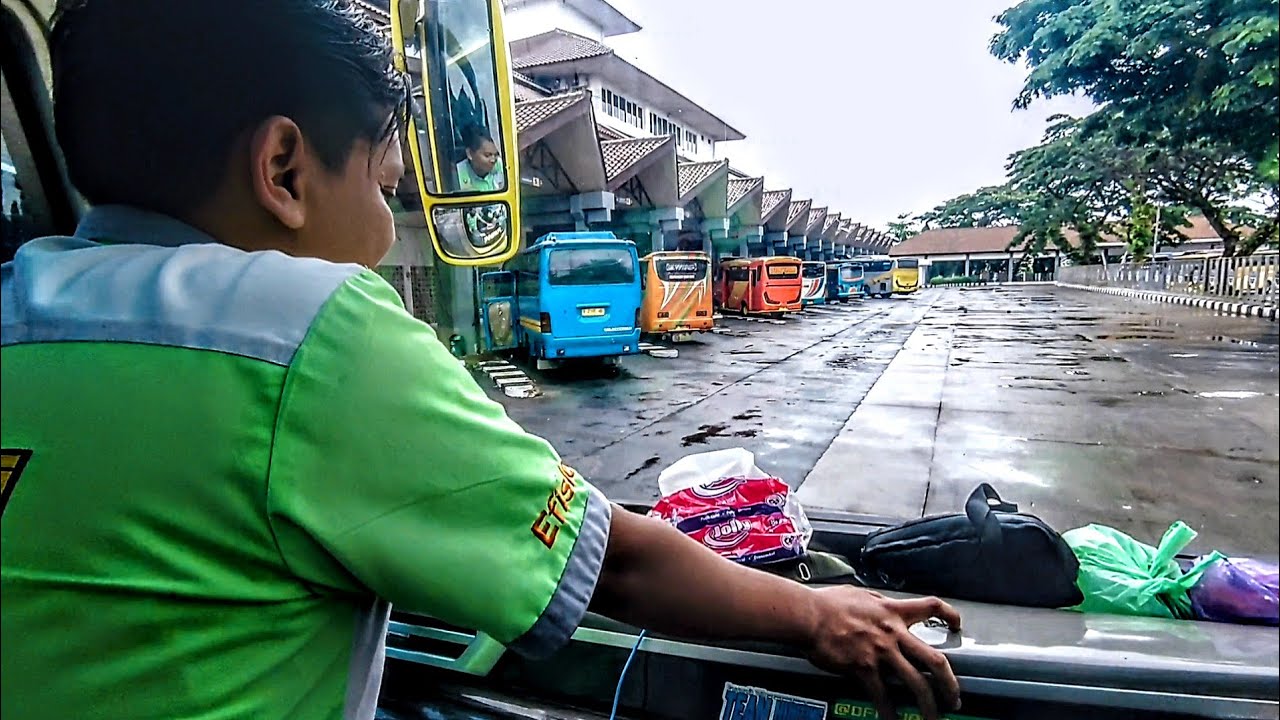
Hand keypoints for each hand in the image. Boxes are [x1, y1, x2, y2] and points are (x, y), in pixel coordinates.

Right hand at [804, 587, 961, 719]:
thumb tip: (880, 606)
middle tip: (954, 697)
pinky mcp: (864, 668)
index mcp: (893, 611)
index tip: (957, 624)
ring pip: (916, 683)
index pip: (931, 607)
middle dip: (949, 683)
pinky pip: (883, 696)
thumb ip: (877, 603)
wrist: (808, 615)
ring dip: (928, 705)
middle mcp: (893, 632)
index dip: (950, 614)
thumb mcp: (860, 595)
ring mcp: (881, 652)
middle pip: (935, 660)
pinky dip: (890, 713)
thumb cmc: (827, 603)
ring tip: (933, 718)